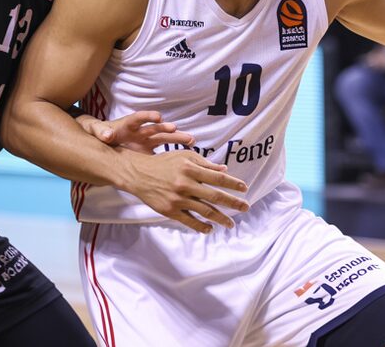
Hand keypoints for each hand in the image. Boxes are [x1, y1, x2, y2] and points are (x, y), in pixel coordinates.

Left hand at [79, 111, 194, 152]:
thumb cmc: (99, 132)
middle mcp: (140, 131)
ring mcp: (146, 141)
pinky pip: (161, 152)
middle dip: (167, 128)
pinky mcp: (147, 152)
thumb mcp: (95, 130)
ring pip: (163, 139)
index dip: (148, 117)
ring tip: (191, 140)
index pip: (139, 118)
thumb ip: (100, 131)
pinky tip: (186, 155)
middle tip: (178, 129)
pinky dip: (171, 153)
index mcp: (128, 124)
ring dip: (176, 138)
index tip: (158, 117)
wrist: (102, 139)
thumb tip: (106, 135)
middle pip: (156, 128)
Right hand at [124, 150, 249, 233]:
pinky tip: (210, 229)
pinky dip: (201, 226)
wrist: (138, 174)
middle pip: (215, 196)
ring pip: (205, 211)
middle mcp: (186, 184)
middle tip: (246, 208)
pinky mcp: (170, 210)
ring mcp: (178, 199)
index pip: (217, 178)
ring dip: (220, 218)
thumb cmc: (163, 163)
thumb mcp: (183, 156)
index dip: (233, 184)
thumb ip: (204, 163)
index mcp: (190, 169)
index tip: (245, 189)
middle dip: (233, 203)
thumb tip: (224, 170)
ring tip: (230, 224)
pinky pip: (189, 221)